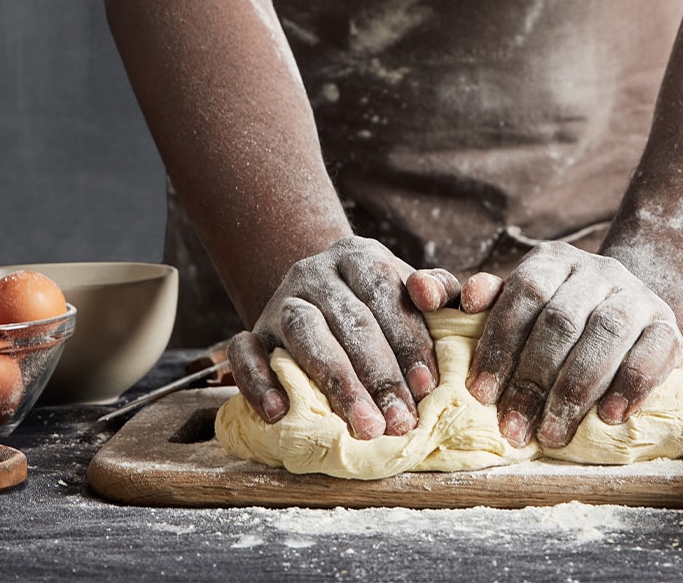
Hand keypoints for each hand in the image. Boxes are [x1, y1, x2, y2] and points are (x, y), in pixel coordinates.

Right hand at [226, 236, 459, 437]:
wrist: (320, 297)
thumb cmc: (379, 303)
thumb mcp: (409, 289)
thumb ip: (437, 289)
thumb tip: (433, 295)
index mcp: (359, 256)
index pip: (384, 293)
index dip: (407, 340)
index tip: (427, 386)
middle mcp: (315, 272)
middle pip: (349, 319)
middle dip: (379, 374)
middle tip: (401, 421)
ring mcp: (280, 301)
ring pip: (305, 334)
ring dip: (337, 382)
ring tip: (364, 425)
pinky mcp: (252, 331)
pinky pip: (245, 352)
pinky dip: (259, 381)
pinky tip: (280, 412)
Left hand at [463, 242, 682, 448]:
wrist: (633, 322)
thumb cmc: (563, 324)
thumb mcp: (525, 308)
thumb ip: (489, 305)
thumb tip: (453, 298)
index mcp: (554, 260)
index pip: (525, 293)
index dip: (500, 343)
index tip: (481, 394)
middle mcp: (598, 270)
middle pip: (561, 319)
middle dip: (532, 379)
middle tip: (512, 428)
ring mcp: (638, 296)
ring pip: (605, 334)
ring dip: (574, 390)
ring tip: (552, 434)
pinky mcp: (669, 328)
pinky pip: (651, 354)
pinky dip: (628, 387)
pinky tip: (608, 418)